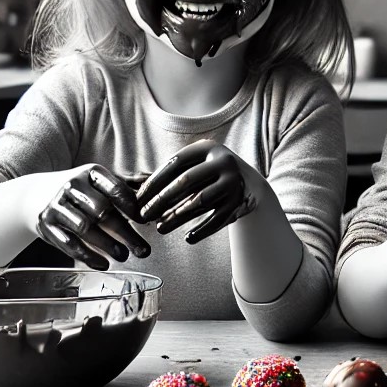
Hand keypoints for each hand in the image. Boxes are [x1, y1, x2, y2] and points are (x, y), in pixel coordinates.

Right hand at [36, 165, 150, 269]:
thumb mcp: (100, 182)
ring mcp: (57, 205)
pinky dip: (87, 256)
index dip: (132, 206)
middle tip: (143, 250)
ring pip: (85, 228)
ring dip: (107, 245)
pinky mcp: (46, 224)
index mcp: (91, 173)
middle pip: (102, 211)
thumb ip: (126, 188)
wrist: (34, 195)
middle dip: (125, 232)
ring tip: (124, 256)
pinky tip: (103, 264)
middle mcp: (72, 186)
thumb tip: (156, 191)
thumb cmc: (80, 191)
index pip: (115, 188)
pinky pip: (68, 243)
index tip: (146, 221)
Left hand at [137, 139, 256, 243]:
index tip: (139, 198)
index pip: (175, 163)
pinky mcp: (240, 201)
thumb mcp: (195, 166)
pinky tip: (188, 238)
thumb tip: (136, 191)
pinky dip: (202, 230)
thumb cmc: (209, 175)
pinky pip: (217, 219)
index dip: (154, 181)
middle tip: (144, 215)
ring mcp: (233, 182)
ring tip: (160, 228)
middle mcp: (223, 162)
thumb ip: (172, 175)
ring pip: (200, 201)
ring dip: (177, 216)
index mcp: (207, 148)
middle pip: (186, 181)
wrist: (249, 183)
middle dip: (161, 200)